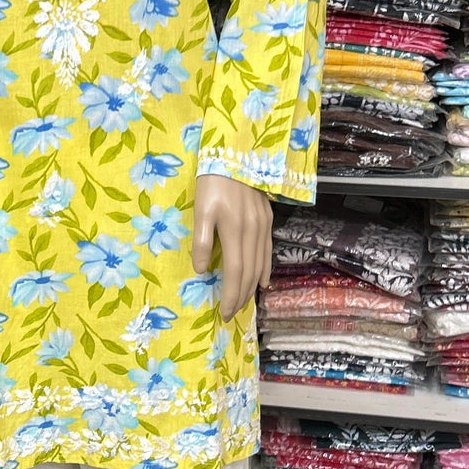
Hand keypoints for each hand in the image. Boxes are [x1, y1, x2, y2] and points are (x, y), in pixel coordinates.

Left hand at [191, 174, 272, 322]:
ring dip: (252, 287)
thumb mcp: (201, 210)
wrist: (237, 154)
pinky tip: (262, 280)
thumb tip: (200, 270)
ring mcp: (263, 226)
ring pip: (260, 264)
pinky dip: (265, 269)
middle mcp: (253, 233)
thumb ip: (201, 241)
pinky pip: (267, 251)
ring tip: (243, 303)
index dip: (230, 295)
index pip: (235, 273)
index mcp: (235, 232)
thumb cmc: (213, 181)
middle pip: (249, 273)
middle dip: (241, 297)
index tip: (223, 313)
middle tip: (231, 314)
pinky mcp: (267, 219)